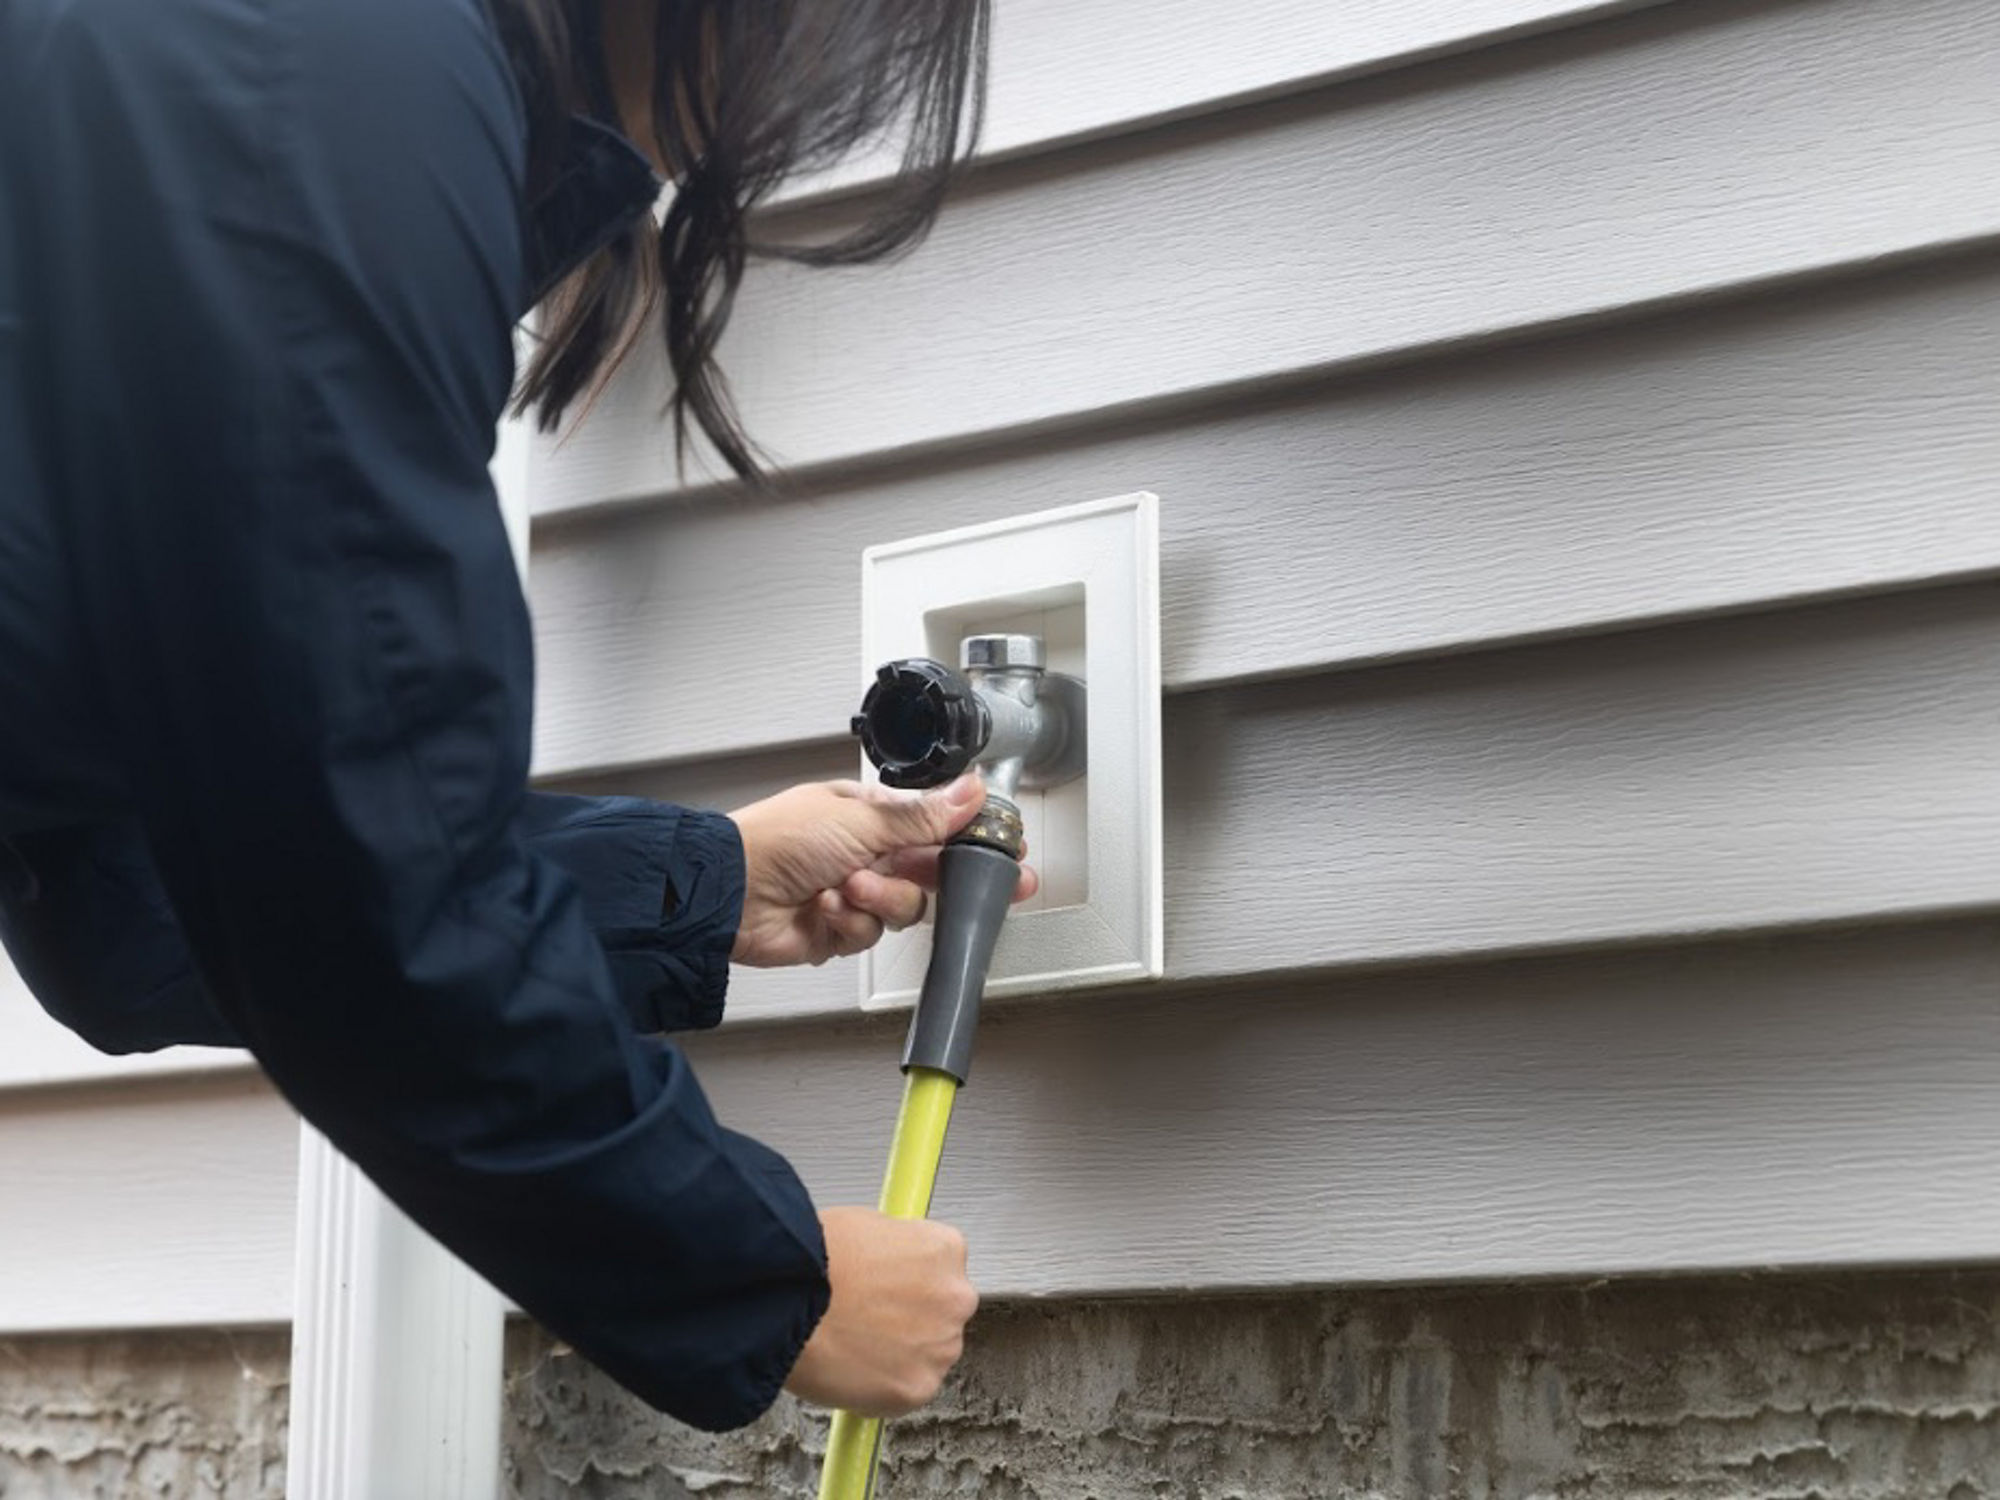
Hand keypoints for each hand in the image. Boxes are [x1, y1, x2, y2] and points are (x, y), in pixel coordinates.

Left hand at [727, 776, 1037, 967]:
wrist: (728, 892)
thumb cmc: (778, 840)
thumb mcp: (861, 820)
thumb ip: (924, 816)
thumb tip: (971, 789)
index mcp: (872, 815)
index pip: (937, 824)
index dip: (971, 838)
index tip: (1005, 850)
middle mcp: (865, 852)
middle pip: (929, 871)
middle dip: (954, 879)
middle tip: (995, 886)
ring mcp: (853, 892)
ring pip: (904, 907)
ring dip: (879, 899)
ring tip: (849, 887)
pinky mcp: (838, 929)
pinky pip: (869, 934)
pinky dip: (848, 922)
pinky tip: (824, 908)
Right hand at [784, 1207, 978, 1416]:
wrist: (787, 1299)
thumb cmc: (814, 1258)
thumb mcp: (864, 1224)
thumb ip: (893, 1248)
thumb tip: (886, 1262)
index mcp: (945, 1251)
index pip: (942, 1270)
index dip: (908, 1282)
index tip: (889, 1290)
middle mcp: (954, 1299)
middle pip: (940, 1315)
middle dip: (910, 1320)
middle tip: (866, 1319)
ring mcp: (939, 1347)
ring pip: (925, 1357)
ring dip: (898, 1355)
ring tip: (851, 1344)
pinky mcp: (917, 1389)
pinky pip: (904, 1393)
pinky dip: (880, 1390)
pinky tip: (849, 1369)